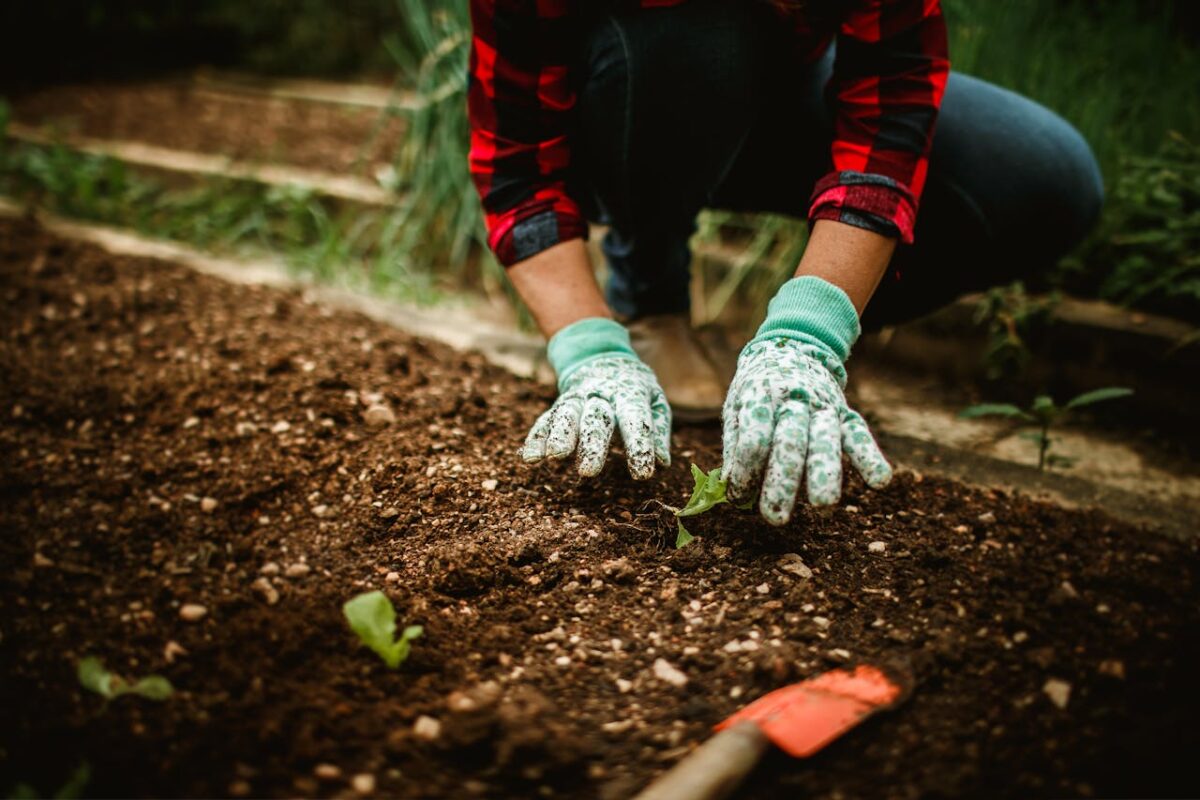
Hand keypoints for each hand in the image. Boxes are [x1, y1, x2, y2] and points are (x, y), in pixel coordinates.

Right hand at [522, 355, 670, 478]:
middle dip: (591, 445)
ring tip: (555, 457)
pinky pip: (546, 420)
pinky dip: (536, 438)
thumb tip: (663, 462)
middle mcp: (600, 395)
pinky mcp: (559, 405)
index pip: (635, 419)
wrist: (602, 357)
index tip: (643, 473)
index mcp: (630, 394)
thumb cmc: (634, 389)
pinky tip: (530, 458)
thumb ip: (658, 429)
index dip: (639, 446)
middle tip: (588, 472)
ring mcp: (576, 399)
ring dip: (559, 436)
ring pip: (566, 415)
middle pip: (596, 418)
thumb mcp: (655, 400)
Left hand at [722, 337, 891, 524]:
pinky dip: (871, 456)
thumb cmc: (758, 390)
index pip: (754, 435)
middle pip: (790, 442)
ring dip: (825, 474)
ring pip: (825, 440)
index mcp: (760, 395)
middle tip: (775, 518)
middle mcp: (793, 399)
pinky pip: (859, 434)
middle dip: (782, 481)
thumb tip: (730, 487)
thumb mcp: (737, 406)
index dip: (745, 469)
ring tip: (824, 507)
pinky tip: (880, 482)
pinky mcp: (845, 413)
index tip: (739, 496)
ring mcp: (822, 406)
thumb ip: (735, 444)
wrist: (792, 349)